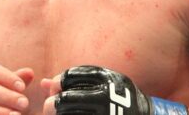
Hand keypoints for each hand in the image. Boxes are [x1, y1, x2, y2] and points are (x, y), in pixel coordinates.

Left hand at [41, 66, 188, 114]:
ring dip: (59, 114)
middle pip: (67, 99)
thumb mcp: (100, 84)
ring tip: (57, 113)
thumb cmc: (118, 96)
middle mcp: (107, 96)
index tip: (56, 89)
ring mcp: (107, 112)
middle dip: (53, 104)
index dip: (59, 82)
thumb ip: (73, 83)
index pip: (71, 76)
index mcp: (106, 78)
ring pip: (70, 114)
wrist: (145, 114)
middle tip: (50, 106)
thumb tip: (43, 83)